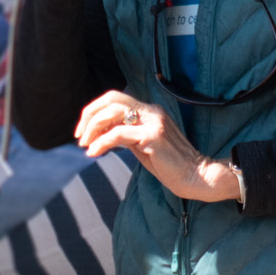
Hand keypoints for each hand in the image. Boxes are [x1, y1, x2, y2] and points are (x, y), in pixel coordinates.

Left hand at [76, 90, 241, 204]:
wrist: (196, 176)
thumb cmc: (169, 164)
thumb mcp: (142, 145)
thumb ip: (125, 134)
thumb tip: (100, 133)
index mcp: (149, 110)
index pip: (115, 98)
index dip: (94, 110)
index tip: (83, 130)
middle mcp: (151, 111)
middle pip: (111, 99)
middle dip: (89, 116)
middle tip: (79, 137)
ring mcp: (153, 122)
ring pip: (113, 113)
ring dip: (93, 129)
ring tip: (85, 146)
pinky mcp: (153, 136)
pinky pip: (118, 134)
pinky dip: (101, 143)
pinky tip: (94, 153)